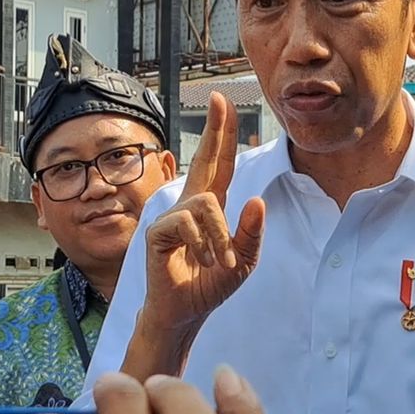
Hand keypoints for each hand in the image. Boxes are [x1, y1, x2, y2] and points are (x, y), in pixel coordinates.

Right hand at [138, 94, 264, 359]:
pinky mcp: (158, 231)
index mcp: (211, 207)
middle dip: (214, 129)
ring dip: (219, 237)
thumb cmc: (209, 285)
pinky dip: (202, 245)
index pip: (220, 164)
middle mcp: (190, 204)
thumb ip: (251, 233)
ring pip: (206, 204)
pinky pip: (186, 224)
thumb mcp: (242, 261)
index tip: (223, 104)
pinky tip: (201, 261)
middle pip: (204, 159)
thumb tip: (256, 199)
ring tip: (220, 261)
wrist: (185, 313)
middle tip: (219, 100)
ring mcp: (172, 216)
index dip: (222, 134)